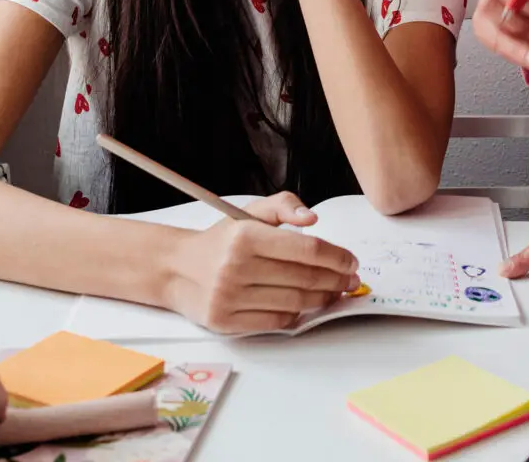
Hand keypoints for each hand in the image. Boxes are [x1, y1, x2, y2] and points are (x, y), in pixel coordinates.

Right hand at [165, 192, 359, 333]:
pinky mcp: (226, 322)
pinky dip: (297, 315)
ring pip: (294, 303)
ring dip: (322, 299)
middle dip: (336, 280)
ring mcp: (230, 297)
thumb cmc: (222, 240)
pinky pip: (276, 323)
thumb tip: (312, 219)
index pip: (305, 249)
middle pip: (304, 278)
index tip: (351, 261)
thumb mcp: (249, 212)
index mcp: (245, 236)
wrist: (178, 268)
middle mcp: (236, 267)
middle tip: (351, 280)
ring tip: (334, 292)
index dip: (336, 256)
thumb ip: (283, 205)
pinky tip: (305, 305)